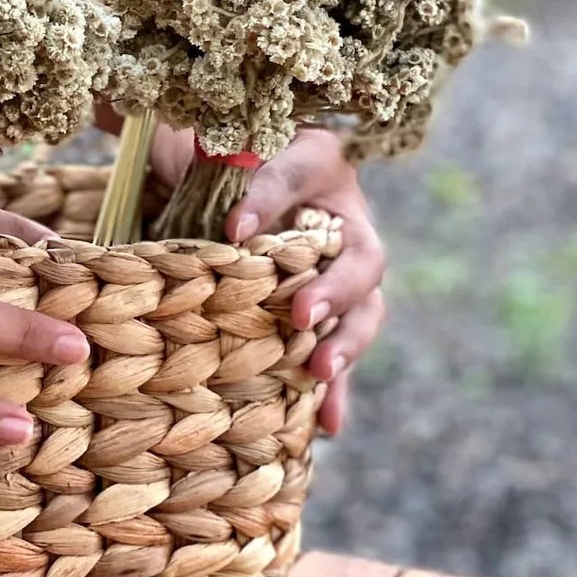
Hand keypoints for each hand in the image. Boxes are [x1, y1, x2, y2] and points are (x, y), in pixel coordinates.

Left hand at [225, 128, 384, 435]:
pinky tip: (328, 426)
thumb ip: (220, 174)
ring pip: (362, 309)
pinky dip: (335, 388)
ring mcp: (341, 268)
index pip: (296, 179)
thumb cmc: (218, 151)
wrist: (223, 166)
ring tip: (322, 373)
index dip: (268, 203)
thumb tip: (235, 233)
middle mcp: (342, 217)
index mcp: (316, 162)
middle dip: (336, 291)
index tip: (233, 231)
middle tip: (303, 315)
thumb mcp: (214, 151)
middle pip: (361, 258)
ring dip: (345, 344)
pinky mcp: (327, 310)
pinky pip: (337, 348)